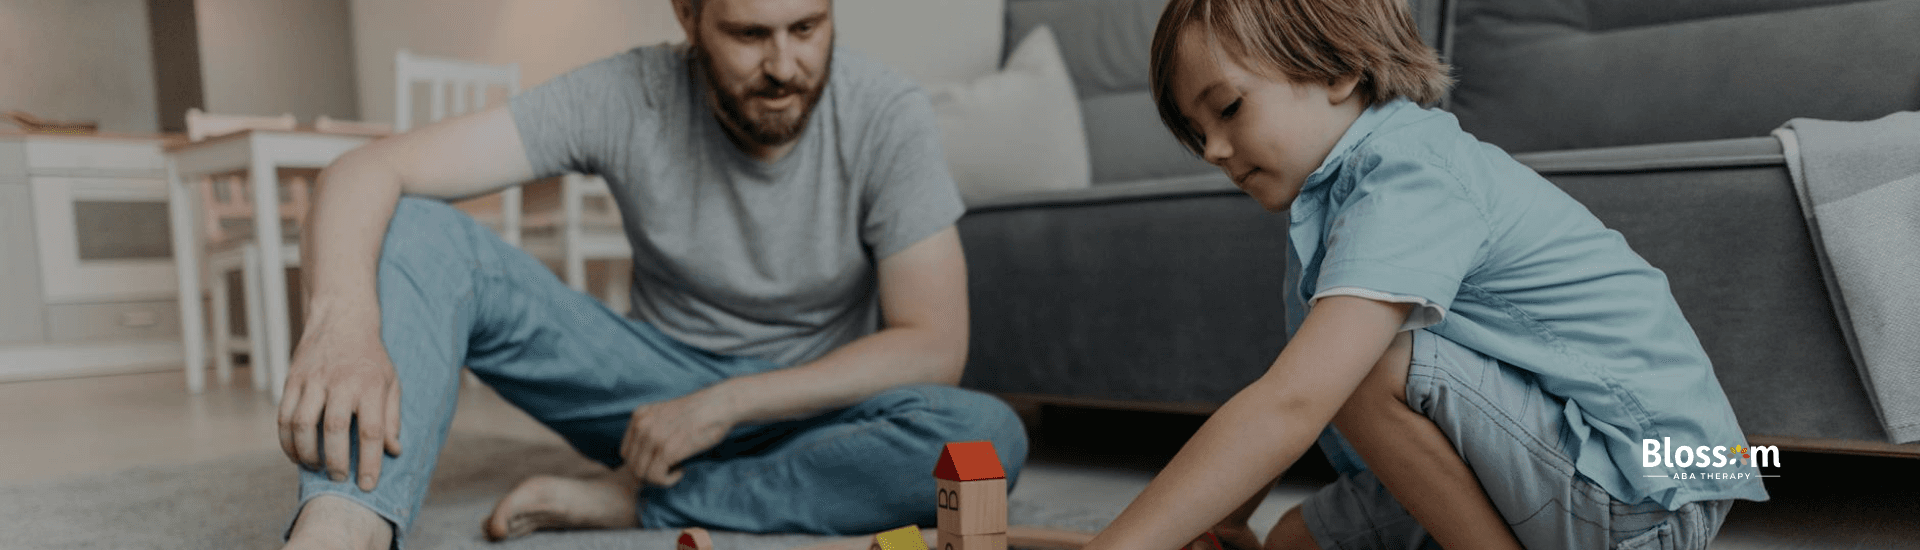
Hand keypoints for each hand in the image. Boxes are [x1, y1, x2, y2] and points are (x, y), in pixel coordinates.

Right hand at [277, 316, 400, 491]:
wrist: (341, 320)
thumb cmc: (370, 358)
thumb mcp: (391, 382)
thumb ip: (392, 418)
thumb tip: (394, 451)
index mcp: (370, 385)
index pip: (371, 430)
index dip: (369, 461)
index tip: (367, 484)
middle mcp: (341, 382)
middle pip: (333, 429)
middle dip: (335, 461)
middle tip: (340, 478)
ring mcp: (313, 380)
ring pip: (302, 424)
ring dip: (307, 453)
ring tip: (316, 468)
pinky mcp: (292, 380)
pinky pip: (283, 416)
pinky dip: (286, 441)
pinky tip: (296, 454)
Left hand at [620, 387, 739, 486]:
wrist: (719, 406)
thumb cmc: (698, 413)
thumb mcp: (664, 415)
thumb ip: (650, 430)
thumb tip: (643, 461)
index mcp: (639, 416)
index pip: (625, 453)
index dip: (641, 463)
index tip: (659, 463)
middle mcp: (642, 425)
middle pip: (632, 466)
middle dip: (649, 473)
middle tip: (669, 469)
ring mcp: (653, 438)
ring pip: (642, 475)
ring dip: (659, 479)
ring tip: (675, 469)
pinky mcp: (667, 450)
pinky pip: (656, 478)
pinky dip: (668, 481)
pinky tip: (681, 470)